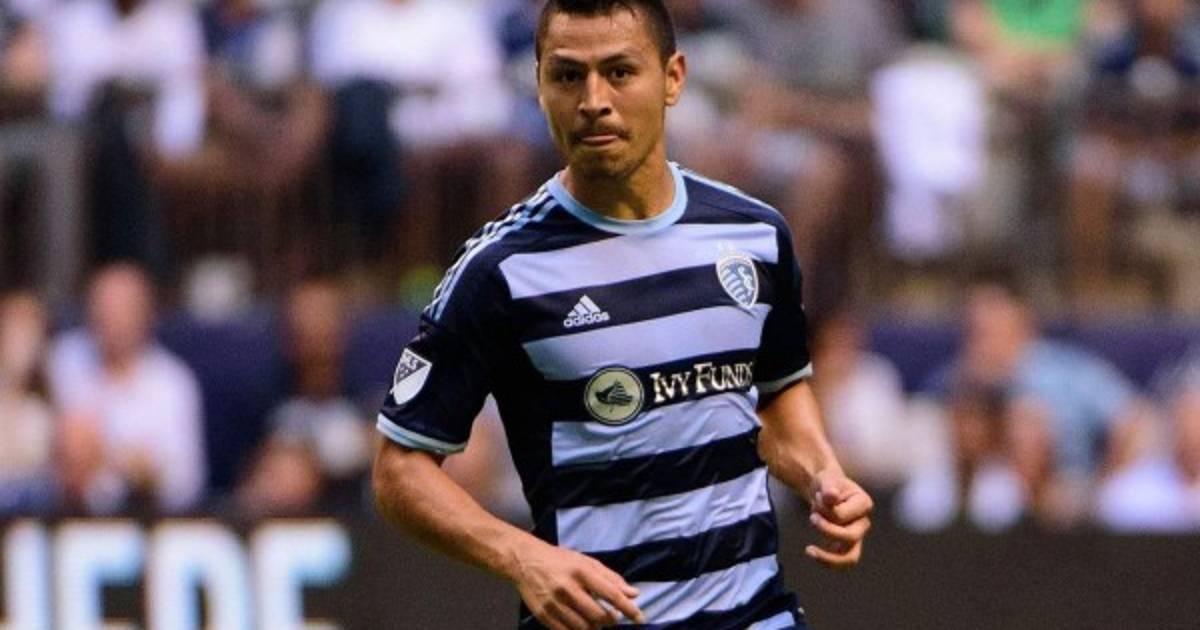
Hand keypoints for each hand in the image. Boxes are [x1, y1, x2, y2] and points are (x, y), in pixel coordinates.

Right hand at [511, 541, 643, 629]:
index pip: (610, 593)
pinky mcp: (543, 615)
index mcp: (581, 571)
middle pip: (598, 615)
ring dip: (596, 627)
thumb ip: (611, 578)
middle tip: (612, 617)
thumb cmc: (560, 560)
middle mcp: (567, 588)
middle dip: (610, 620)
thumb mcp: (586, 562)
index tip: (640, 618)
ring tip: (596, 620)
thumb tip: (634, 594)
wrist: (524, 561)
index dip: (628, 608)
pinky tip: (581, 624)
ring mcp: (554, 603)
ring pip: (584, 627)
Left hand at [805, 470, 872, 568]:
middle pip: (850, 537)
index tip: (818, 498)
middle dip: (826, 529)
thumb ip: (829, 488)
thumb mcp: (827, 479)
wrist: (826, 490)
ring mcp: (857, 536)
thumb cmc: (828, 483)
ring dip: (828, 556)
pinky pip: (841, 562)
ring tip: (809, 550)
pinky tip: (810, 551)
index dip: (825, 510)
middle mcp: (864, 522)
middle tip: (812, 517)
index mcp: (864, 503)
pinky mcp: (847, 546)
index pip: (842, 516)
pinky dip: (826, 561)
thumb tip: (831, 496)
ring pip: (850, 558)